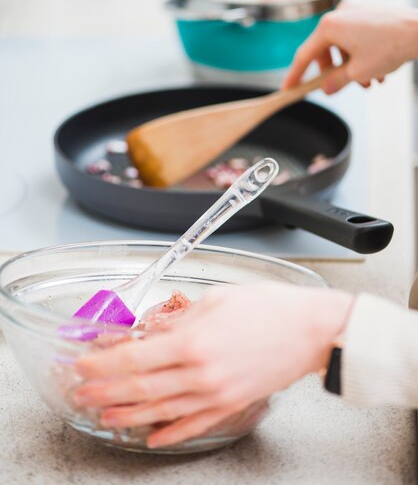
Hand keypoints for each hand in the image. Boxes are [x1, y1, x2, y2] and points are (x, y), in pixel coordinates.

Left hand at [74, 283, 352, 447]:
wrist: (311, 330)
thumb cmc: (269, 308)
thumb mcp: (217, 299)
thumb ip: (180, 318)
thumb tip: (152, 331)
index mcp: (194, 341)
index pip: (135, 357)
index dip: (103, 362)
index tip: (84, 362)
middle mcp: (201, 373)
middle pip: (140, 387)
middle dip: (105, 390)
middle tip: (82, 392)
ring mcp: (216, 394)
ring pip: (160, 410)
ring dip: (127, 413)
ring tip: (104, 415)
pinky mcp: (230, 404)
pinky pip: (193, 424)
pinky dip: (169, 433)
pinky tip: (152, 437)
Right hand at [282, 4, 417, 93]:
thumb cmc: (390, 46)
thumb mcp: (358, 72)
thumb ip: (337, 81)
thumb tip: (327, 88)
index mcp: (329, 27)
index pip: (304, 55)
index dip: (295, 75)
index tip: (288, 88)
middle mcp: (339, 15)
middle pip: (325, 52)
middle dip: (334, 73)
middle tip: (342, 88)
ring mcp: (354, 13)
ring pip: (343, 48)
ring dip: (351, 68)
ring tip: (369, 83)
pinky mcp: (367, 15)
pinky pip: (355, 40)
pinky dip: (361, 57)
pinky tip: (376, 71)